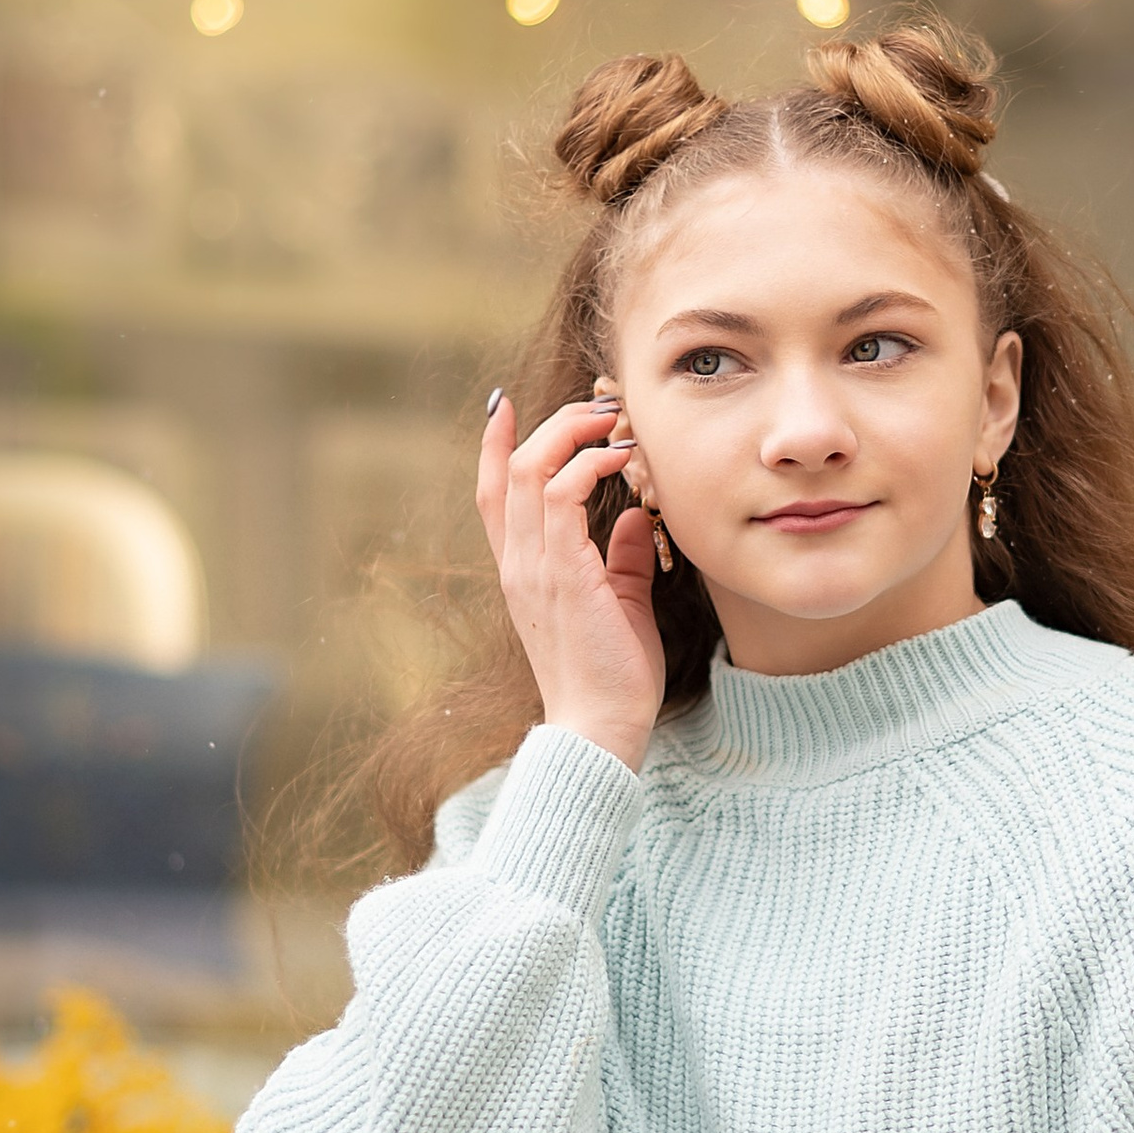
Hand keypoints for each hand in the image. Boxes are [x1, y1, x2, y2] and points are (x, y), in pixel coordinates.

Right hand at [477, 392, 666, 770]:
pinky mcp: (561, 574)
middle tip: (597, 405)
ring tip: (612, 421)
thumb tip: (641, 518)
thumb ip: (624, 558)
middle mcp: (519, 564)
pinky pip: (559, 496)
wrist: (601, 727)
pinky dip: (586, 466)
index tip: (505, 405)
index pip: (492, 493)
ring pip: (528, 471)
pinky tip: (619, 460)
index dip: (494, 444)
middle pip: (508, 469)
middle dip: (551, 424)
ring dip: (571, 434)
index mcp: (523, 570)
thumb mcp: (620, 602)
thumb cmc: (611, 674)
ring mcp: (534, 568)